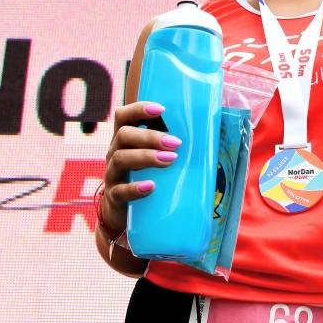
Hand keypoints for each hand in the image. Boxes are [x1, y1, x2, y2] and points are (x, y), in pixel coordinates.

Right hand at [101, 102, 180, 232]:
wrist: (124, 213)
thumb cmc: (145, 177)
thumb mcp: (153, 158)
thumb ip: (169, 147)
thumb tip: (209, 135)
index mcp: (124, 139)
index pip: (123, 116)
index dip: (139, 109)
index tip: (161, 109)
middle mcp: (115, 152)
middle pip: (124, 135)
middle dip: (150, 136)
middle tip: (175, 143)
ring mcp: (113, 174)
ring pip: (121, 159)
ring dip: (146, 157)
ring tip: (169, 160)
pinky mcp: (114, 197)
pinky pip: (120, 191)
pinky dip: (135, 188)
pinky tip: (151, 187)